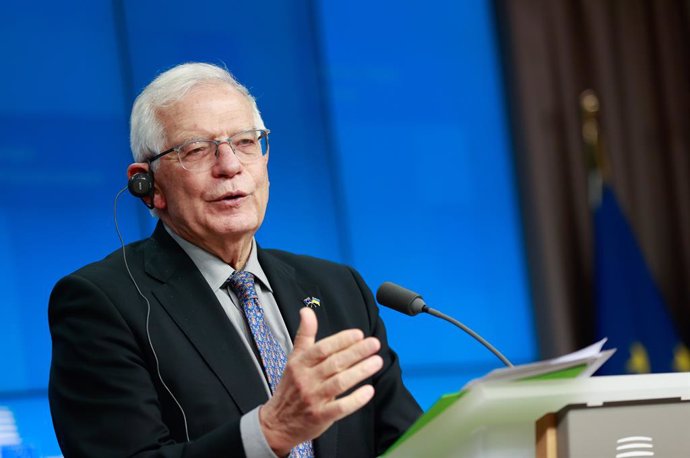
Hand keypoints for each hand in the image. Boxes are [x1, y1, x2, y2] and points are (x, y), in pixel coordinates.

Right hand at [259, 307, 382, 455]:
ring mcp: (313, 398)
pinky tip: (368, 391)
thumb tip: (306, 311)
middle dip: (357, 352)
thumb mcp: (293, 359)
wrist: (277, 422)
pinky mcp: (320, 416)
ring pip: (340, 382)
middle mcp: (306, 379)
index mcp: (300, 363)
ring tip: (376, 362)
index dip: (342, 340)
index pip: (323, 348)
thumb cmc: (290, 388)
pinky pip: (340, 407)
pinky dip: (355, 399)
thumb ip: (304, 335)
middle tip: (374, 344)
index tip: (359, 334)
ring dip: (360, 371)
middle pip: (334, 363)